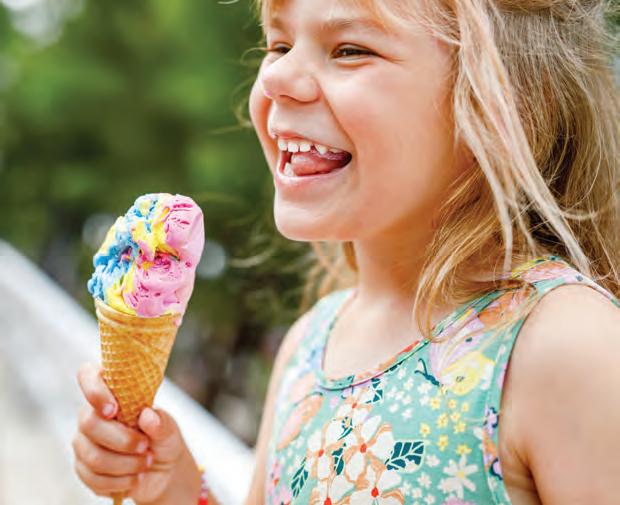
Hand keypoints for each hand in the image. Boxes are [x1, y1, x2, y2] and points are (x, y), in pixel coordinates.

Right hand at [73, 362, 198, 503]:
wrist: (162, 470)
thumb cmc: (161, 438)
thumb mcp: (169, 429)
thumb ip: (161, 422)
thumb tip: (147, 416)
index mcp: (112, 393)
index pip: (88, 375)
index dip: (94, 389)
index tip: (113, 409)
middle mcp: (92, 414)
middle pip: (89, 422)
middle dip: (122, 439)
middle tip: (146, 446)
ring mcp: (84, 441)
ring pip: (92, 454)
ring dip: (125, 464)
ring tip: (146, 462)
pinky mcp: (83, 467)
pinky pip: (93, 477)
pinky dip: (119, 481)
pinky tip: (135, 477)